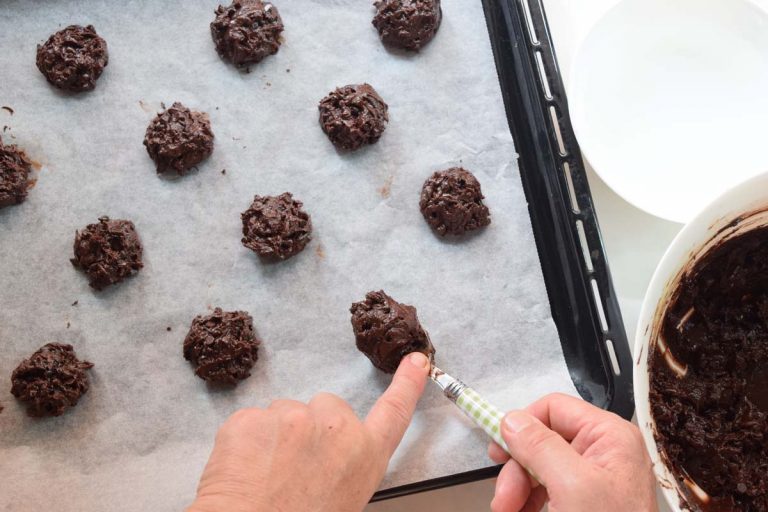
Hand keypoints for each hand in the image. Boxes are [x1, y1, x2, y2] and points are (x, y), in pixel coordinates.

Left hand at [187, 351, 430, 511]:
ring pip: (283, 413)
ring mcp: (292, 417)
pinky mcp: (252, 417)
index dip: (407, 384)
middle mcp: (335, 427)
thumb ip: (346, 462)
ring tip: (266, 476)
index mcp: (365, 454)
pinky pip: (249, 421)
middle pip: (323, 408)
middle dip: (310, 428)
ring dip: (275, 436)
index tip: (416, 361)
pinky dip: (244, 442)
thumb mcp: (346, 496)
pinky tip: (244, 471)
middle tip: (294, 468)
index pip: (394, 411)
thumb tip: (329, 453)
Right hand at [488, 393, 657, 511]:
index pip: (554, 408)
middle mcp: (602, 451)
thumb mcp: (572, 486)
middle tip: (503, 499)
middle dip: (517, 470)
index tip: (500, 451)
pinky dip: (529, 503)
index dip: (523, 426)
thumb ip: (540, 446)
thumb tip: (512, 420)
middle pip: (541, 441)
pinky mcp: (585, 502)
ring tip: (509, 511)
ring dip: (518, 491)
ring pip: (539, 468)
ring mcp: (594, 478)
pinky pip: (547, 490)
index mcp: (609, 436)